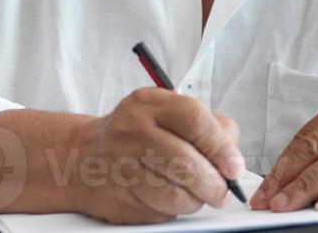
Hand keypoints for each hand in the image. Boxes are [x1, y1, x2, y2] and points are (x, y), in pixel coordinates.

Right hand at [68, 88, 244, 224]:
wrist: (83, 156)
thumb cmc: (136, 133)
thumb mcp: (166, 111)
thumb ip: (205, 126)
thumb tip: (232, 158)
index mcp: (150, 104)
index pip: (194, 119)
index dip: (220, 146)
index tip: (234, 166)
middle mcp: (132, 131)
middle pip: (185, 162)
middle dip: (213, 184)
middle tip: (222, 191)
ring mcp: (121, 167)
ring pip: (174, 195)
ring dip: (195, 201)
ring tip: (196, 194)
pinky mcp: (118, 200)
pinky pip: (159, 213)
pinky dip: (174, 211)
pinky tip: (169, 198)